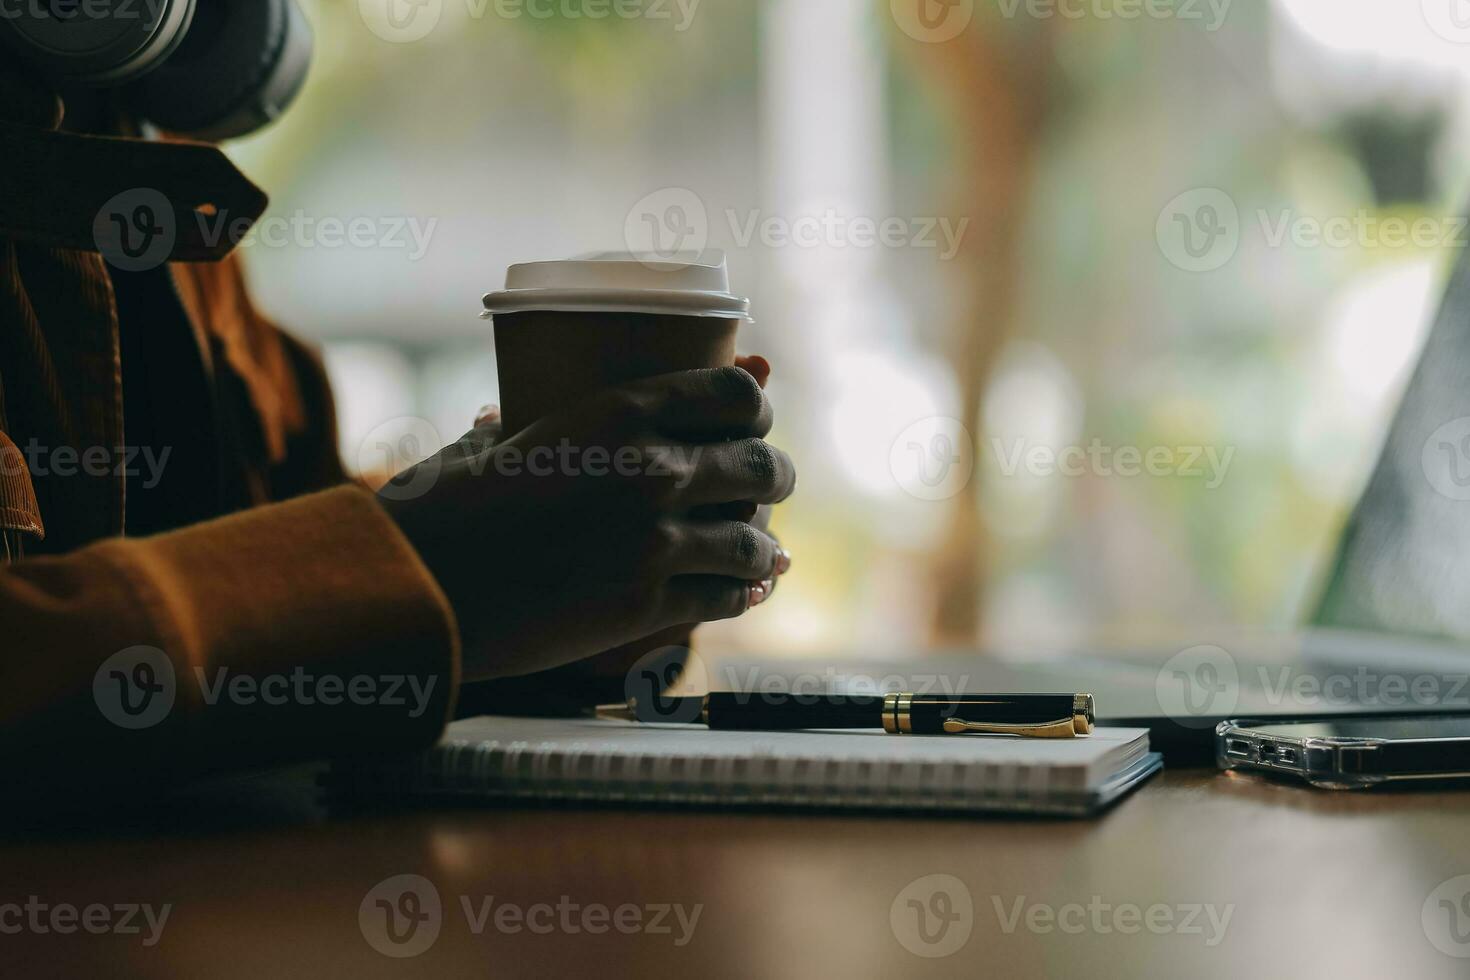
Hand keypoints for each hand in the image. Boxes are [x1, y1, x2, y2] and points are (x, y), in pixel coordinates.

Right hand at [378, 366, 796, 681]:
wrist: (420, 584)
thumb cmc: (443, 505)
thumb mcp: (493, 441)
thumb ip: (520, 426)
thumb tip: (502, 415)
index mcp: (623, 411)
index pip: (735, 393)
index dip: (755, 408)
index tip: (753, 420)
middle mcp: (655, 470)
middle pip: (761, 464)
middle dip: (773, 475)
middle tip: (767, 484)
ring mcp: (657, 540)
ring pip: (754, 539)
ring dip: (763, 544)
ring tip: (762, 548)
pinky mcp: (649, 605)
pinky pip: (728, 596)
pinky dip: (743, 592)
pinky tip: (745, 588)